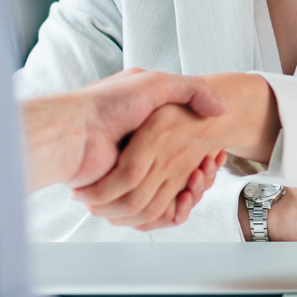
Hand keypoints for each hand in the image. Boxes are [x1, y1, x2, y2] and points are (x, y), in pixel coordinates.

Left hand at [71, 71, 279, 229]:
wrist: (76, 130)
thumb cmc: (109, 103)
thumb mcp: (156, 83)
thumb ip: (191, 89)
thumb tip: (220, 109)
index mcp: (147, 131)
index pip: (185, 152)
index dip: (203, 155)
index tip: (216, 154)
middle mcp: (138, 156)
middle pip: (181, 176)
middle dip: (201, 175)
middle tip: (210, 167)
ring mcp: (130, 178)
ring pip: (173, 195)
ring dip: (192, 191)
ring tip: (201, 178)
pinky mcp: (124, 198)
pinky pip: (155, 213)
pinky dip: (175, 210)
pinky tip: (187, 196)